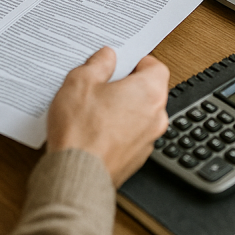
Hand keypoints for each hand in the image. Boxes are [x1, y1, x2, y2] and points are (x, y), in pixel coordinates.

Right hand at [46, 46, 168, 186]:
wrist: (77, 177)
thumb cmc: (82, 131)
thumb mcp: (81, 81)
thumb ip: (98, 63)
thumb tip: (107, 57)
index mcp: (149, 92)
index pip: (157, 67)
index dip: (138, 61)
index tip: (121, 62)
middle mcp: (156, 117)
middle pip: (150, 91)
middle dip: (128, 85)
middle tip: (103, 83)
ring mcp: (148, 141)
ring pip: (140, 114)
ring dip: (123, 108)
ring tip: (94, 107)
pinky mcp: (136, 159)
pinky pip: (132, 135)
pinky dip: (119, 130)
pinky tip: (94, 129)